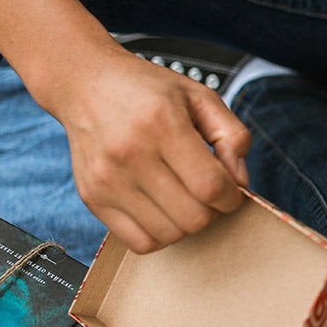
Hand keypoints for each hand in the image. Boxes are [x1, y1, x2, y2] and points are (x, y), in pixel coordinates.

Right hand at [42, 46, 250, 253]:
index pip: (211, 187)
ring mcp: (107, 180)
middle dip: (213, 211)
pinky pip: (140, 242)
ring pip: (170, 234)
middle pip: (193, 217)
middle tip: (208, 192)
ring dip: (187, 223)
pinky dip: (160, 234)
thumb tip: (240, 181)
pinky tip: (162, 210)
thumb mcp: (200, 97)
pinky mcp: (92, 198)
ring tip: (184, 197)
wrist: (86, 84)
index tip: (232, 191)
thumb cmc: (149, 91)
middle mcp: (130, 153)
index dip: (232, 198)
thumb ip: (232, 135)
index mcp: (162, 123)